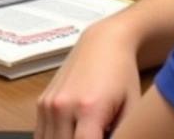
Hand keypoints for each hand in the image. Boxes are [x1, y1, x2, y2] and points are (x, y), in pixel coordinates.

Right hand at [35, 19, 140, 138]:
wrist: (102, 44)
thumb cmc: (121, 76)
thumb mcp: (133, 110)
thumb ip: (123, 136)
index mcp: (88, 109)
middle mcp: (62, 106)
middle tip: (94, 138)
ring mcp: (48, 104)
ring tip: (83, 136)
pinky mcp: (42, 102)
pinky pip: (40, 135)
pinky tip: (70, 136)